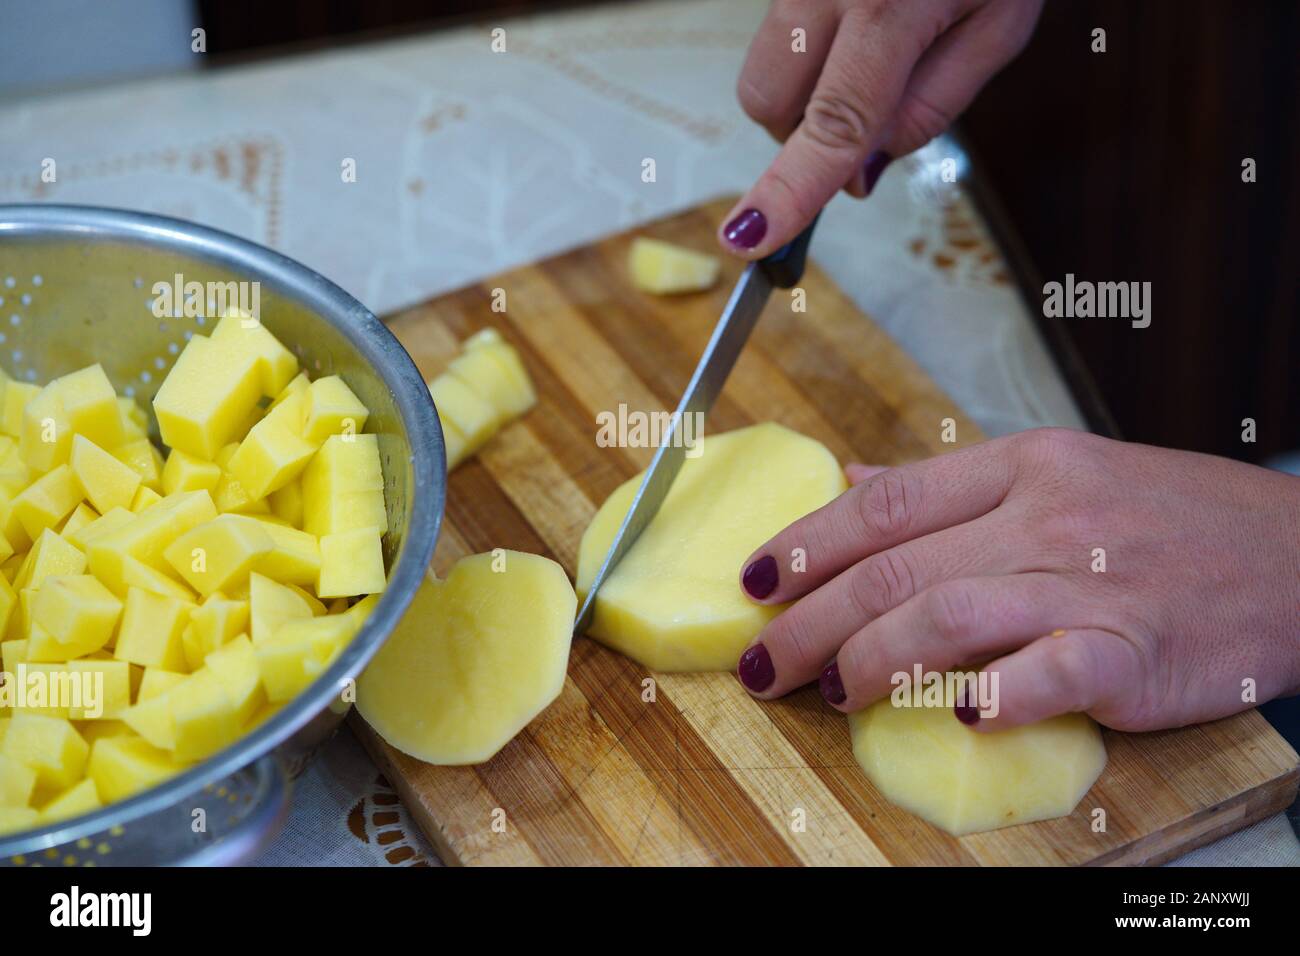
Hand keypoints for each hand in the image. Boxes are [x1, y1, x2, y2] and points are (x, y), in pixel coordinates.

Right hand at [719, 0, 1042, 256]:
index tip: (748, 238)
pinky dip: (811, 50)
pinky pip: (777, 33)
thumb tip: (856, 176)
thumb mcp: (1001, 28)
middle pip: (767, 102)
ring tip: (870, 52)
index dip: (789, 189)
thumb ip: (930, 108)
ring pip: (762, 72)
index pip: (833, 122)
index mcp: (892, 4)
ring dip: (804, 92)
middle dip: (801, 132)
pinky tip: (861, 16)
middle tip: (869, 108)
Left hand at [734, 428, 1299, 731]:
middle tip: (764, 660)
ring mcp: (1091, 579)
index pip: (886, 502)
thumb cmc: (1166, 518)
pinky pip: (1053, 671)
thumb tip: (854, 483)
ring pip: (951, 613)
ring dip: (874, 658)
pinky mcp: (1137, 648)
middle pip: (897, 565)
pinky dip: (998, 693)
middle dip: (812, 618)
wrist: (1297, 554)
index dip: (806, 542)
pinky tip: (960, 715)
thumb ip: (949, 486)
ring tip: (832, 691)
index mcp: (1021, 465)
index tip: (754, 579)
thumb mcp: (1056, 471)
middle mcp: (1046, 514)